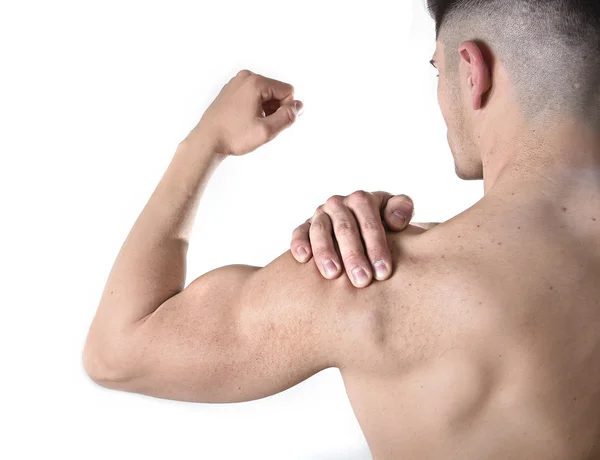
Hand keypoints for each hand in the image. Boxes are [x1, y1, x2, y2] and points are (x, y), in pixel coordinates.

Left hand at [188, 69, 302, 156]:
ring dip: (265, 110)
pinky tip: (245, 121)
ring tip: (251, 124)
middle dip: (275, 109)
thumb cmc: (234, 136)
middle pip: (276, 91)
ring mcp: (236, 83)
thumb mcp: (266, 131)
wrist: (206, 141)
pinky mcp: (231, 91)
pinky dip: (255, 108)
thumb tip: (299, 106)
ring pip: (265, 95)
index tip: (271, 123)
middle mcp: (245, 77)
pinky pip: (253, 96)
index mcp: (255, 82)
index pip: (288, 91)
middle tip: (261, 126)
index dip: (286, 110)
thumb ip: (288, 117)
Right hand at [290, 191, 414, 287]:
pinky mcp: (305, 227)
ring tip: (333, 274)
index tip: (383, 272)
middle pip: (345, 228)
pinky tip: (303, 259)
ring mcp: (320, 215)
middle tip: (362, 280)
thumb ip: (402, 210)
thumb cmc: (384, 224)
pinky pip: (299, 232)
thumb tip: (394, 221)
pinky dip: (299, 243)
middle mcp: (339, 204)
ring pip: (320, 230)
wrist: (363, 225)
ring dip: (325, 252)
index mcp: (362, 200)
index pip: (369, 222)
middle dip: (353, 255)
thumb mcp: (396, 212)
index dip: (377, 246)